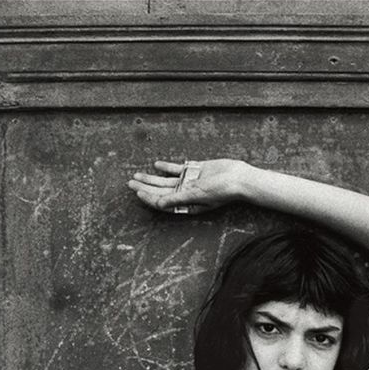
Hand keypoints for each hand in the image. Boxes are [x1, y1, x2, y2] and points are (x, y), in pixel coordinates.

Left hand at [127, 159, 249, 214]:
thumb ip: (177, 199)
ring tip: (137, 175)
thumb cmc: (221, 190)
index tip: (137, 192)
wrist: (238, 177)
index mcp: (186, 204)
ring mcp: (190, 182)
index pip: (162, 202)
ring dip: (151, 178)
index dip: (148, 197)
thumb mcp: (197, 195)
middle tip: (130, 183)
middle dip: (145, 187)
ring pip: (166, 181)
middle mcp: (186, 194)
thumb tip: (158, 204)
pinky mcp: (195, 171)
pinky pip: (177, 170)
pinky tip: (156, 165)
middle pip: (161, 191)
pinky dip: (166, 168)